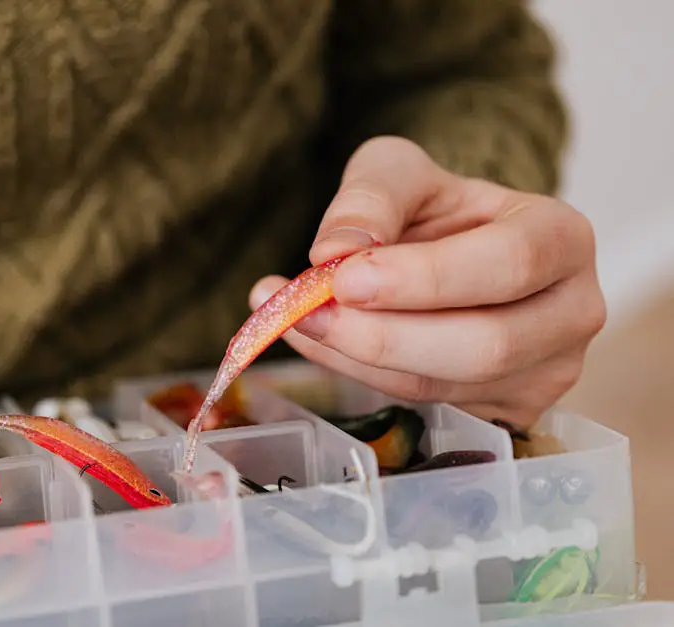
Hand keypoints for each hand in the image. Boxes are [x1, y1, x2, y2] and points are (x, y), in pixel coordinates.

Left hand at [249, 136, 605, 427]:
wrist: (449, 249)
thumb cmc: (435, 207)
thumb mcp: (398, 172)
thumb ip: (370, 198)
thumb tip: (334, 252)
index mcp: (561, 238)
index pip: (509, 264)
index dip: (426, 279)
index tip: (346, 278)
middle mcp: (571, 312)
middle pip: (485, 345)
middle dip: (383, 336)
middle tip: (304, 311)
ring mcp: (544, 372)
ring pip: (444, 386)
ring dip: (355, 357)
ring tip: (293, 316)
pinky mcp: (505, 411)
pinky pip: (422, 403)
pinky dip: (357, 373)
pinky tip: (318, 339)